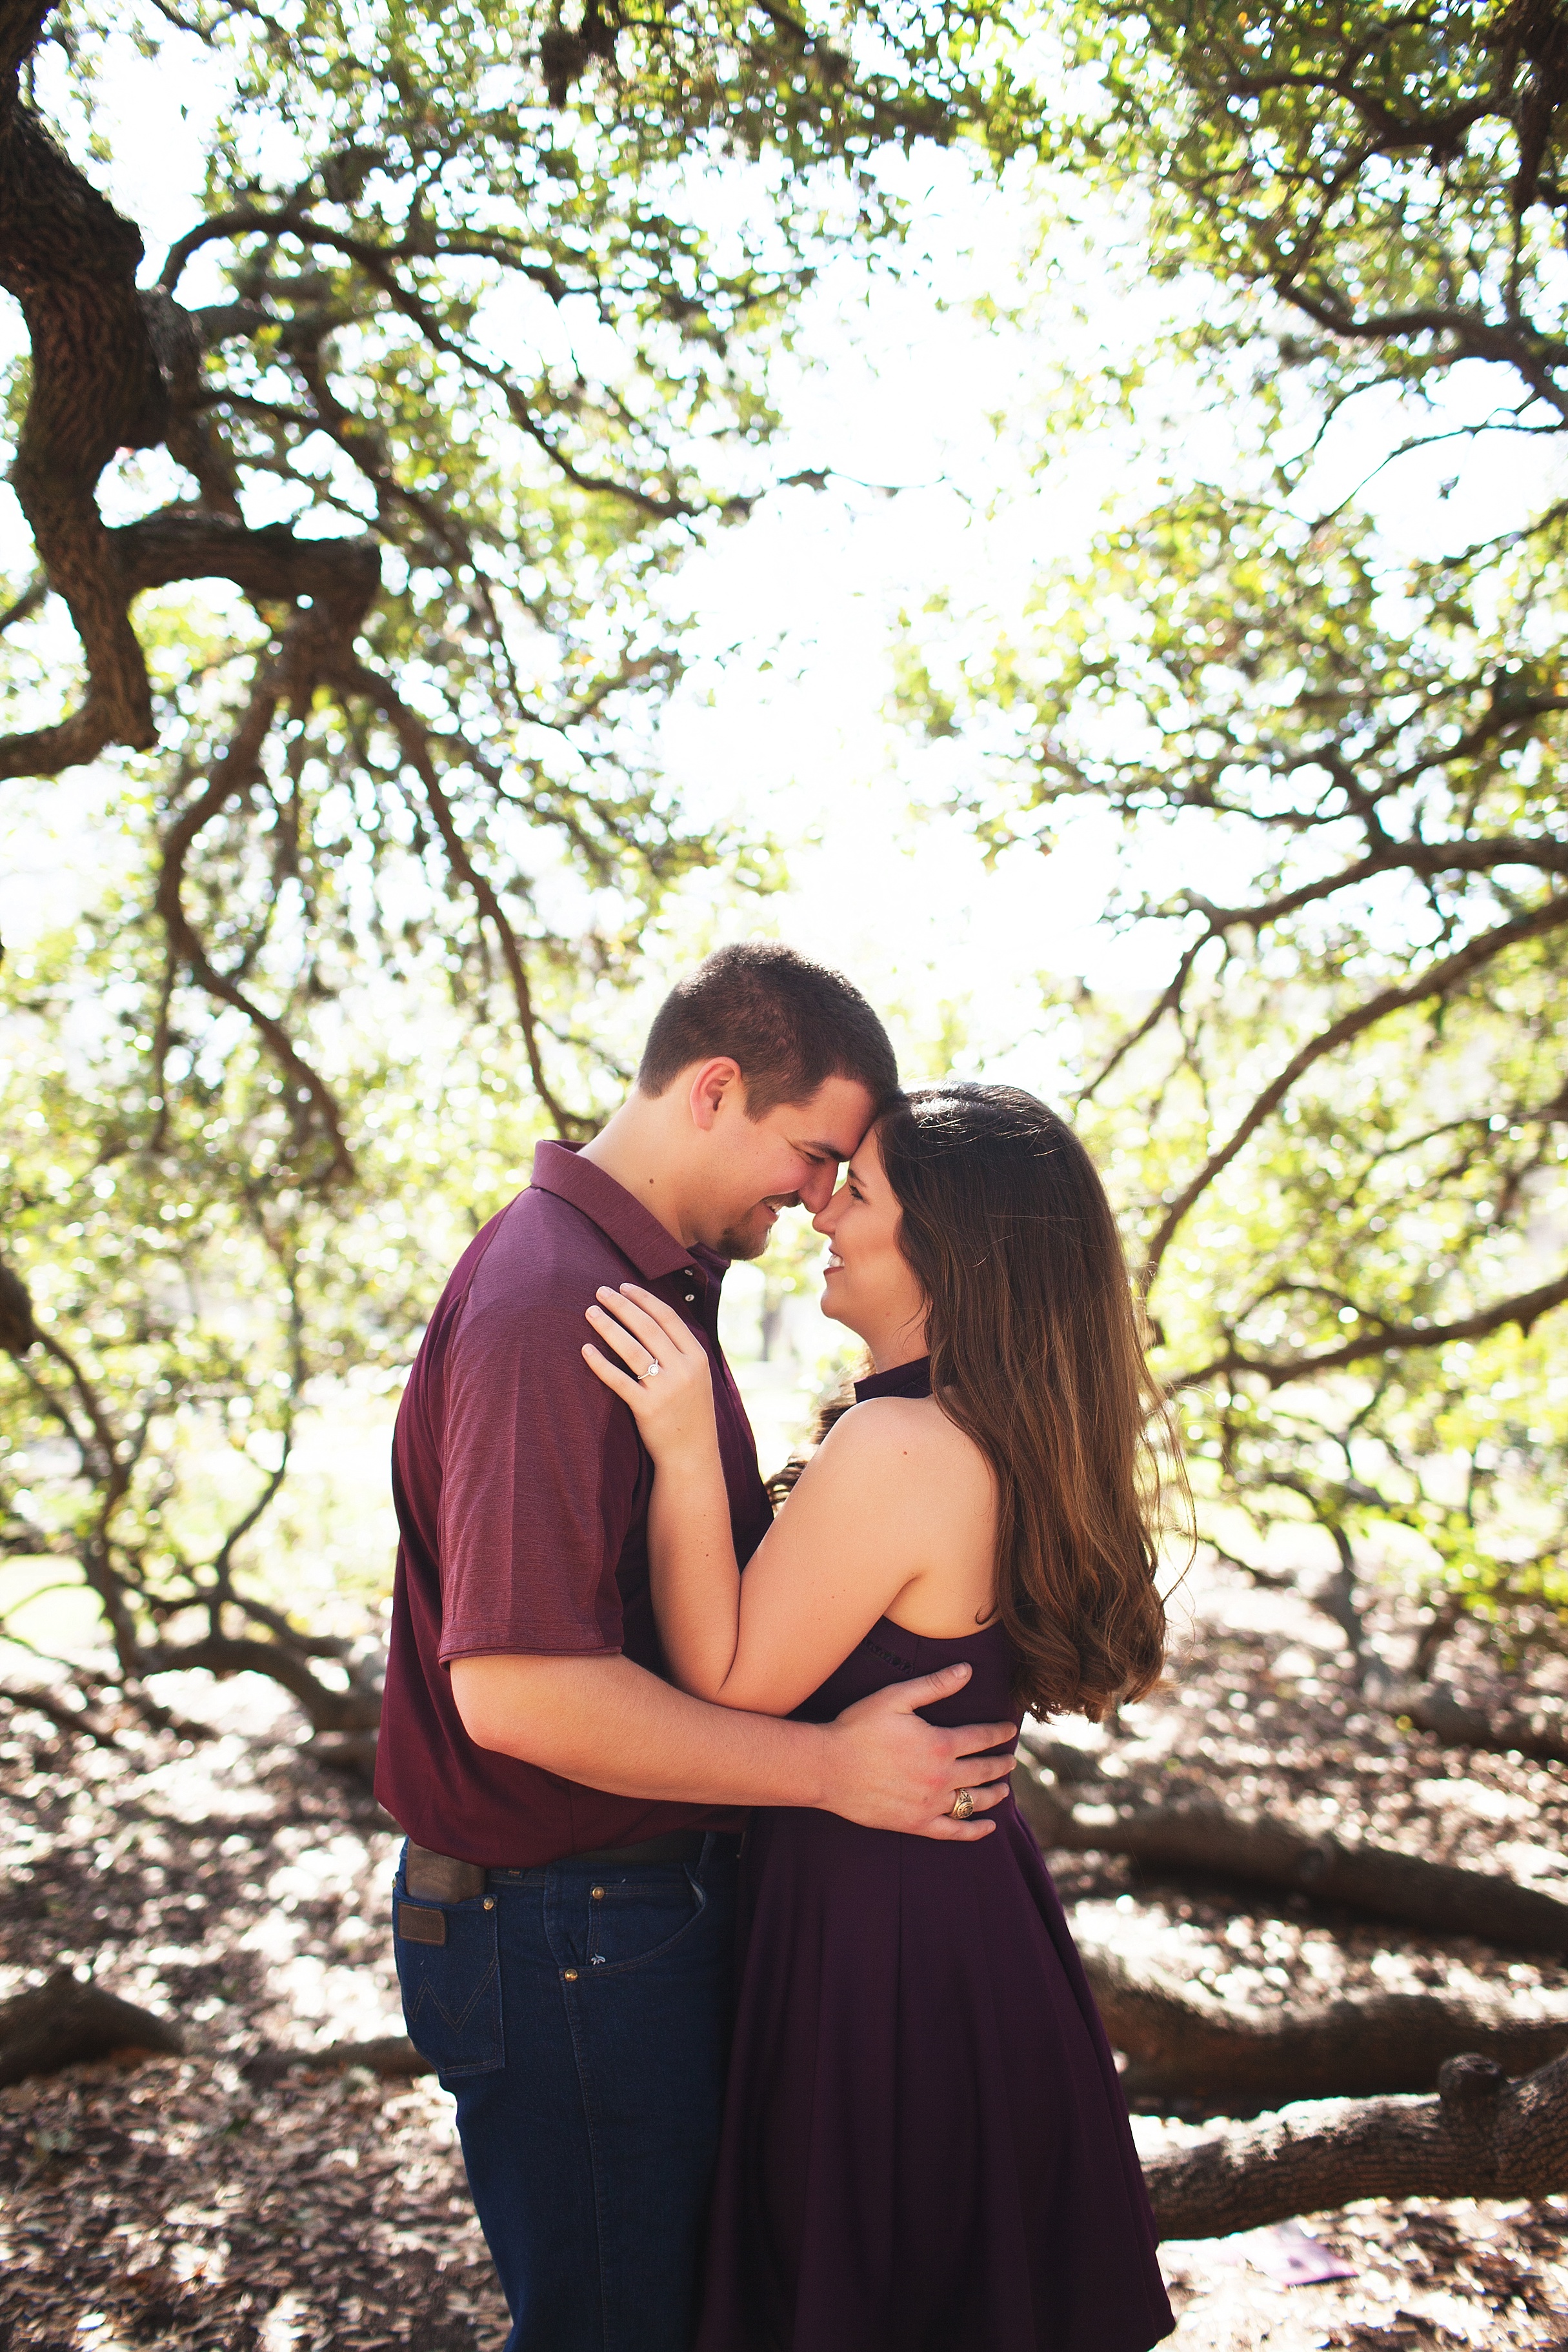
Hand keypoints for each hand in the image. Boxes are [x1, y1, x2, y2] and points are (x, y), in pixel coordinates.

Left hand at [582, 1282, 717, 1463]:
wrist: (692, 1455)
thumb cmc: (690, 1412)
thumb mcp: (697, 1377)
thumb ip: (680, 1350)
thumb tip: (654, 1318)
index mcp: (697, 1357)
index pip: (668, 1317)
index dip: (644, 1299)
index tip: (624, 1286)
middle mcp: (684, 1369)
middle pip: (647, 1327)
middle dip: (621, 1305)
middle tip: (600, 1291)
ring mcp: (666, 1389)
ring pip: (631, 1349)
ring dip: (608, 1326)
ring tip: (590, 1311)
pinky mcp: (647, 1408)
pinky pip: (618, 1380)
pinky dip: (600, 1363)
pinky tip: (585, 1349)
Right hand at [821, 1663, 1016, 1841]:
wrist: (828, 1767)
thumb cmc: (858, 1728)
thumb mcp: (895, 1697)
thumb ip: (934, 1685)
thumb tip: (967, 1670)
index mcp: (940, 1744)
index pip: (981, 1738)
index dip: (998, 1733)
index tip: (1009, 1731)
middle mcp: (941, 1776)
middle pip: (983, 1771)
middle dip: (1001, 1765)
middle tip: (1011, 1761)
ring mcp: (930, 1803)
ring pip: (974, 1801)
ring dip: (994, 1794)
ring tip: (1004, 1790)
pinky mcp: (916, 1823)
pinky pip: (954, 1830)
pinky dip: (974, 1830)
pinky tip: (988, 1827)